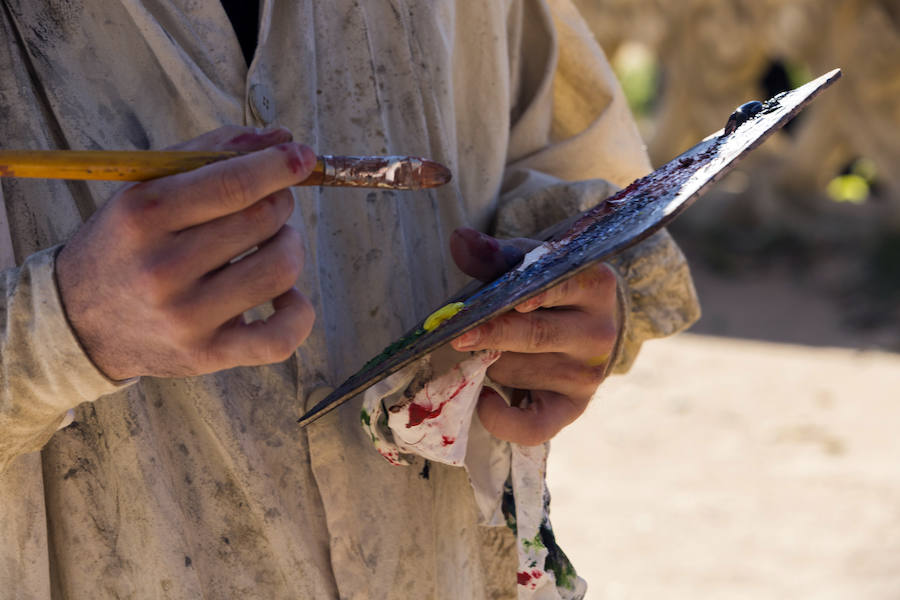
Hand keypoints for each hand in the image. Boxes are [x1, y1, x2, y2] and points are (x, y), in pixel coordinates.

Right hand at [56, 126, 316, 379]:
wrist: (78, 322)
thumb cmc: (127, 245)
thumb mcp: (147, 189)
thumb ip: (209, 154)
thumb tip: (281, 138)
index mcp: (144, 215)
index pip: (232, 184)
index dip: (278, 166)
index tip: (302, 156)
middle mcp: (163, 268)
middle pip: (262, 221)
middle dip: (279, 203)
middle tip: (270, 204)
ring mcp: (186, 317)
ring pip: (280, 270)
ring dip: (290, 247)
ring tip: (272, 244)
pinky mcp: (206, 354)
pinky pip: (281, 337)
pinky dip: (298, 311)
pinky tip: (283, 296)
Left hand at [449, 228, 618, 444]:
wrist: (578, 324)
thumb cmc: (546, 288)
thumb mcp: (527, 264)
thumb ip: (493, 256)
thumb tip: (460, 240)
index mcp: (594, 286)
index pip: (562, 288)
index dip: (536, 296)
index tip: (515, 300)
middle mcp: (600, 333)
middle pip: (537, 335)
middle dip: (493, 334)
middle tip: (458, 335)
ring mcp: (588, 376)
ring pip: (521, 372)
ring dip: (490, 362)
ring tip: (484, 350)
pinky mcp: (572, 409)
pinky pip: (533, 427)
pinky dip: (501, 420)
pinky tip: (484, 400)